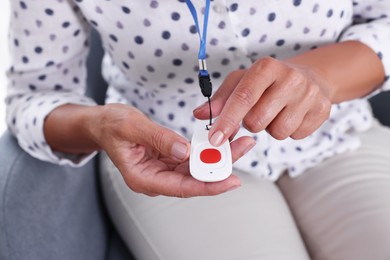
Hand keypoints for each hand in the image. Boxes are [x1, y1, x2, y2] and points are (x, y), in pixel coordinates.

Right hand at [89, 104, 254, 196]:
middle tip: (243, 148)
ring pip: (196, 168)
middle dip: (220, 166)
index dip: (207, 186)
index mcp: (143, 178)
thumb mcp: (132, 127)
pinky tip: (222, 140)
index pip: (181, 187)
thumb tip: (184, 151)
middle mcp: (156, 178)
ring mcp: (163, 169)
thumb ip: (158, 139)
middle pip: (194, 178)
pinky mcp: (168, 159)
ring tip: (240, 142)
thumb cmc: (112, 126)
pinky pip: (191, 157)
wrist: (103, 124)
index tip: (231, 181)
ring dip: (217, 156)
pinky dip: (206, 149)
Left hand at [194, 57, 332, 145]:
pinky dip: (288, 131)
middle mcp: (291, 78)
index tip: (214, 139)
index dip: (227, 121)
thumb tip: (198, 114)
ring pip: (277, 132)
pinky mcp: (322, 111)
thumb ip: (220, 99)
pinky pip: (295, 136)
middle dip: (251, 124)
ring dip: (270, 128)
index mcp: (267, 67)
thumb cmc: (269, 81)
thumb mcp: (242, 81)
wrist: (312, 77)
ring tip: (276, 112)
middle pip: (257, 121)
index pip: (243, 97)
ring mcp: (310, 95)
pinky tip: (291, 116)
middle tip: (258, 112)